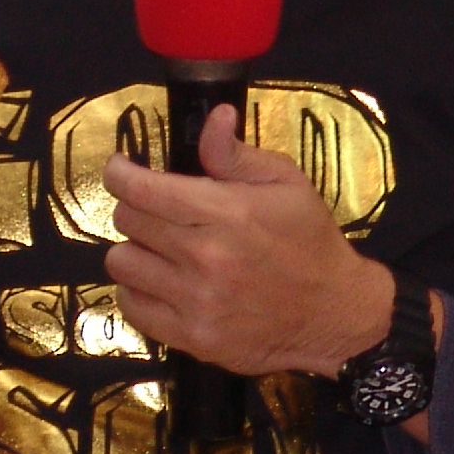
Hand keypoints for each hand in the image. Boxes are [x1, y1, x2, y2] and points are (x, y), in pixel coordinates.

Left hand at [105, 106, 392, 376]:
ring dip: (136, 249)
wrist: (332, 313)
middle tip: (158, 209)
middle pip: (129, 221)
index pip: (144, 190)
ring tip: (162, 248)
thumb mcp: (286, 183)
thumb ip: (238, 154)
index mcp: (228, 213)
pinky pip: (131, 305)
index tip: (120, 168)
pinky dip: (138, 289)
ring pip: (121, 263)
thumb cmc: (309, 240)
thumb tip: (215, 116)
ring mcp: (194, 301)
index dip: (121, 173)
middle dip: (136, 206)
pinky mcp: (189, 337)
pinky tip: (163, 281)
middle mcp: (204, 257)